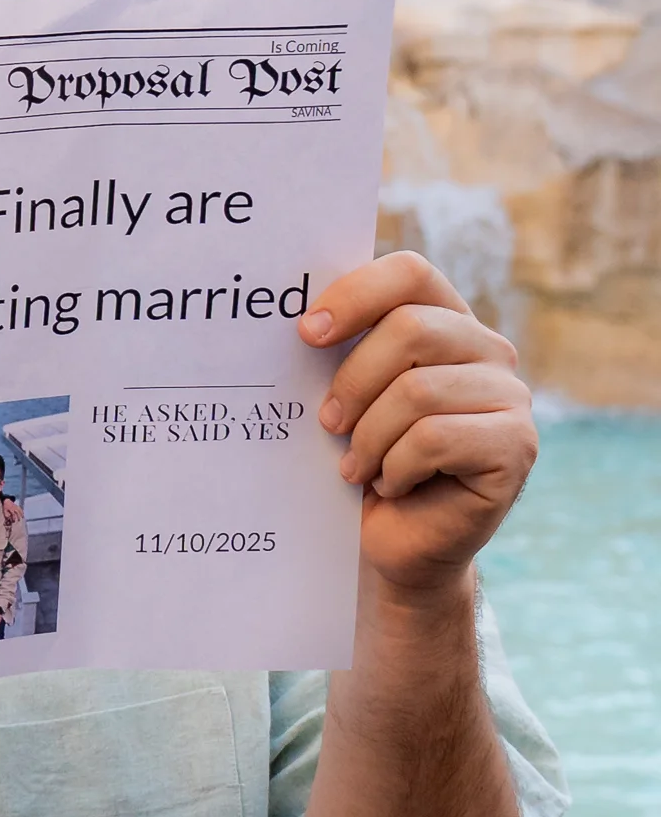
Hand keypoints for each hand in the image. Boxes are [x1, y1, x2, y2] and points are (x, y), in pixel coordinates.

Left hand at [303, 252, 537, 599]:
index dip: (356, 293)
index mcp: (445, 321)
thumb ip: (338, 351)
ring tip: (357, 467)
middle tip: (328, 424)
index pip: (410, 274)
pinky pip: (436, 438)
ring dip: (370, 437)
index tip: (307, 334)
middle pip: (411, 329)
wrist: (393, 542)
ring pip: (419, 390)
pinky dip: (397, 467)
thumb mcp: (346, 397)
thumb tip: (301, 321)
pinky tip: (393, 484)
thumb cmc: (362, 461)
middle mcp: (488, 350)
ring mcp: (510, 397)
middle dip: (353, 381)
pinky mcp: (516, 447)